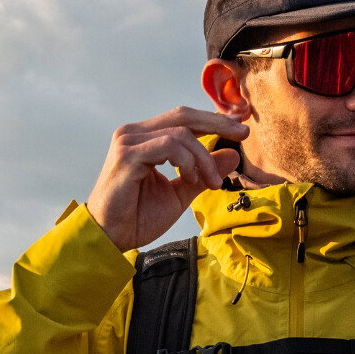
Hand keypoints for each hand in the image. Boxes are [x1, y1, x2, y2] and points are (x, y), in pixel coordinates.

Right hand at [87, 106, 248, 251]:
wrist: (111, 237)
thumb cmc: (138, 216)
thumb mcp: (181, 191)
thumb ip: (204, 171)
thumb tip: (232, 154)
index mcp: (145, 137)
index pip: (184, 118)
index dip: (214, 120)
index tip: (241, 130)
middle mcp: (134, 133)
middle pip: (184, 115)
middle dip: (217, 123)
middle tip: (243, 134)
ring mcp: (129, 141)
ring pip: (180, 133)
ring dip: (202, 158)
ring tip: (208, 183)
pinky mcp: (127, 155)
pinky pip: (168, 146)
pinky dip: (186, 162)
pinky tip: (189, 180)